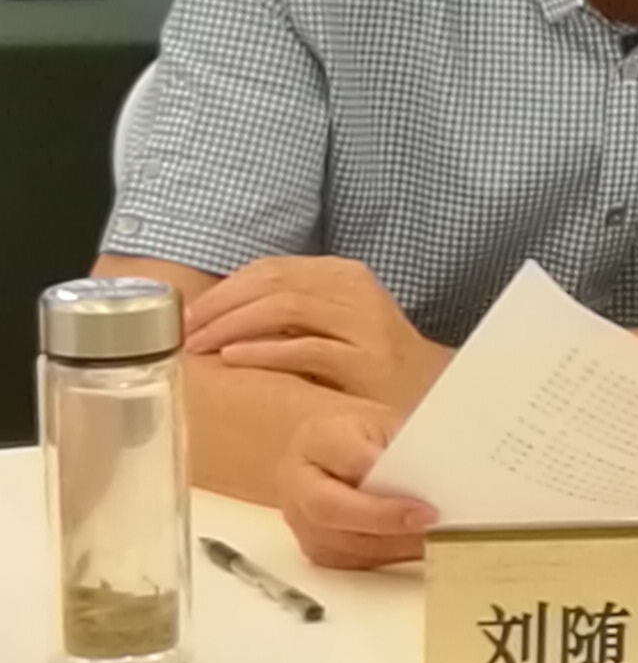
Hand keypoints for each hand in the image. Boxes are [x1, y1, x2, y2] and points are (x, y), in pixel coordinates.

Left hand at [183, 256, 451, 410]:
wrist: (427, 393)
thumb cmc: (367, 361)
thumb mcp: (330, 321)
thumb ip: (288, 308)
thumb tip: (213, 311)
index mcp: (342, 275)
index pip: (270, 269)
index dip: (223, 289)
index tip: (187, 313)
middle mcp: (355, 290)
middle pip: (273, 282)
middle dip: (219, 305)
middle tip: (184, 331)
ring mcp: (364, 323)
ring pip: (286, 307)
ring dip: (233, 325)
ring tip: (200, 346)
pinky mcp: (367, 360)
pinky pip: (306, 348)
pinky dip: (264, 351)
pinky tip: (234, 359)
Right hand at [277, 399, 433, 570]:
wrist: (335, 452)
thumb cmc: (364, 435)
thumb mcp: (387, 423)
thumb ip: (405, 446)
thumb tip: (435, 474)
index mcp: (317, 439)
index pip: (347, 461)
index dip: (383, 479)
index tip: (420, 494)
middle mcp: (298, 482)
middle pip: (329, 510)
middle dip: (383, 519)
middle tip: (429, 521)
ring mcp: (300, 519)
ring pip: (340, 543)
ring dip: (392, 544)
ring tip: (434, 536)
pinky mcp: (314, 547)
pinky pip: (349, 561)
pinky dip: (387, 557)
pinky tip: (416, 547)